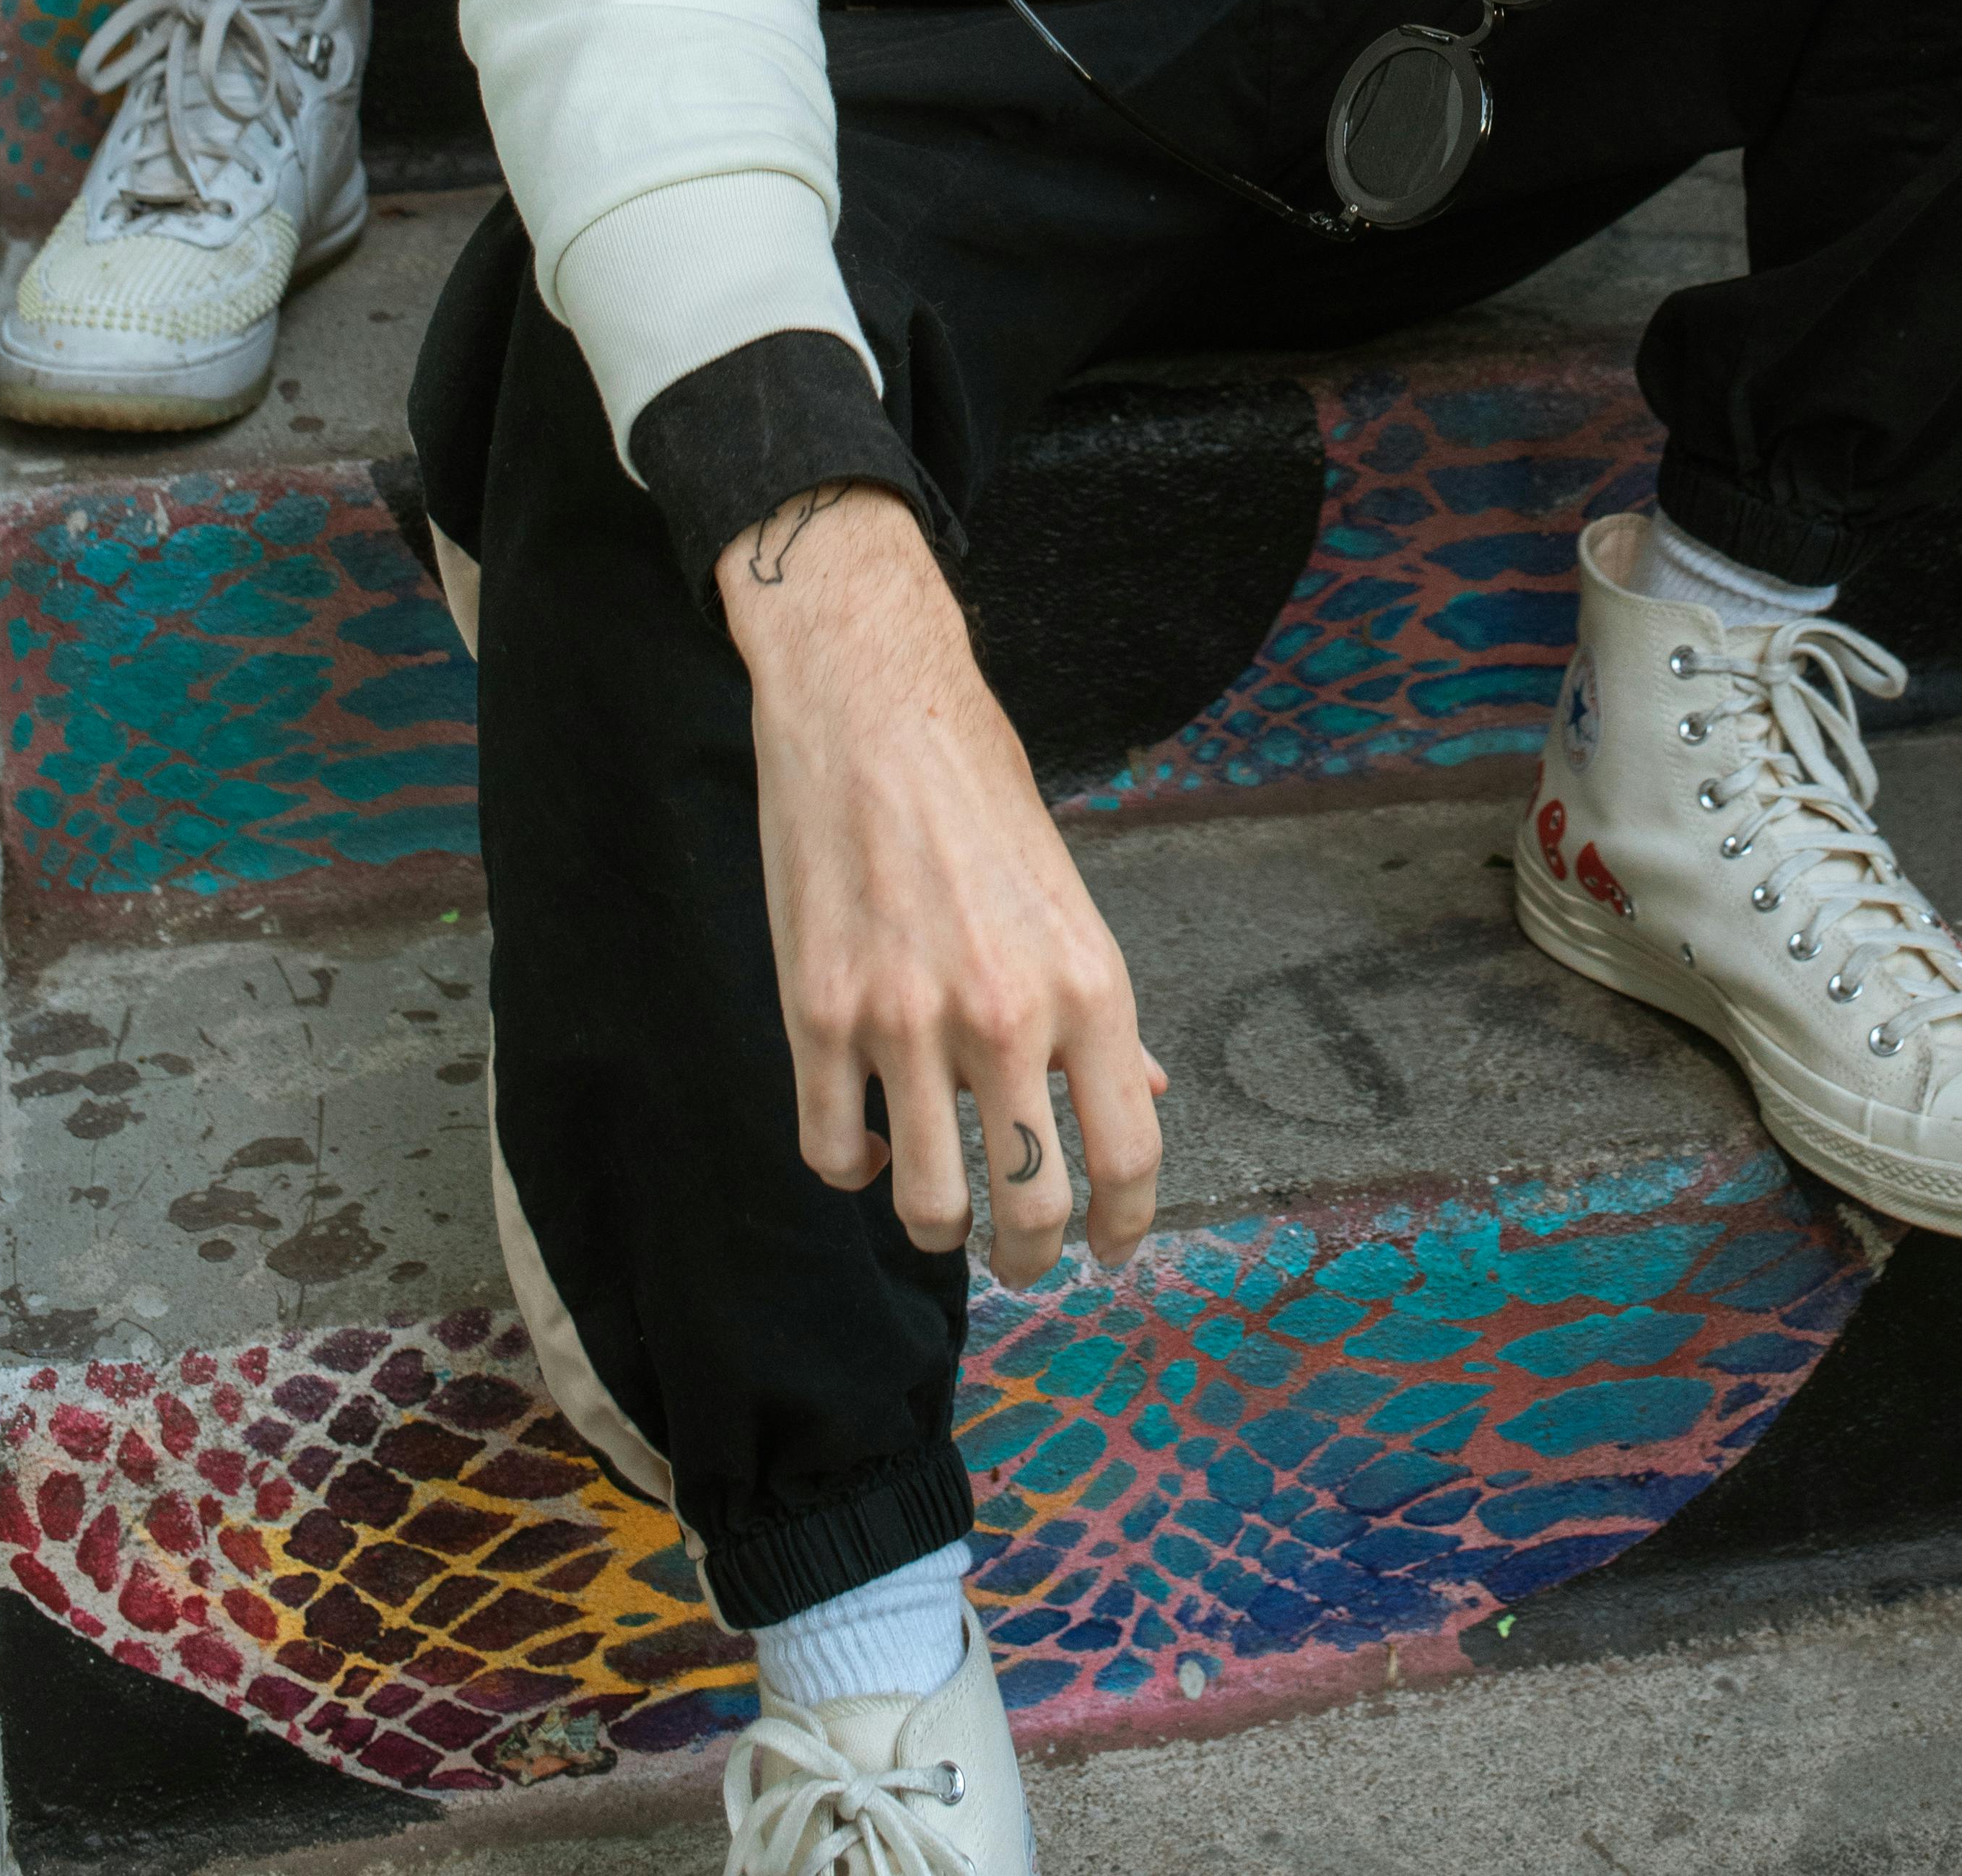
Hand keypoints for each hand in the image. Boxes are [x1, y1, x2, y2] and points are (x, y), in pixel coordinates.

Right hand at [716, 483, 1167, 1285]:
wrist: (871, 705)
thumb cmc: (978, 789)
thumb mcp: (1067, 894)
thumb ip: (1103, 1009)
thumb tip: (1145, 1093)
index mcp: (1087, 982)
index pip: (1130, 1153)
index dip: (1124, 1226)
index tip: (1109, 1250)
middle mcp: (1004, 1014)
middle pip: (1031, 1209)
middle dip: (1028, 1256)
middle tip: (1019, 1254)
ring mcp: (904, 1021)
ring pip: (929, 1205)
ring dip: (940, 1226)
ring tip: (942, 1207)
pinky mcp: (816, 1013)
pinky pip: (832, 1152)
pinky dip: (852, 1168)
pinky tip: (866, 1142)